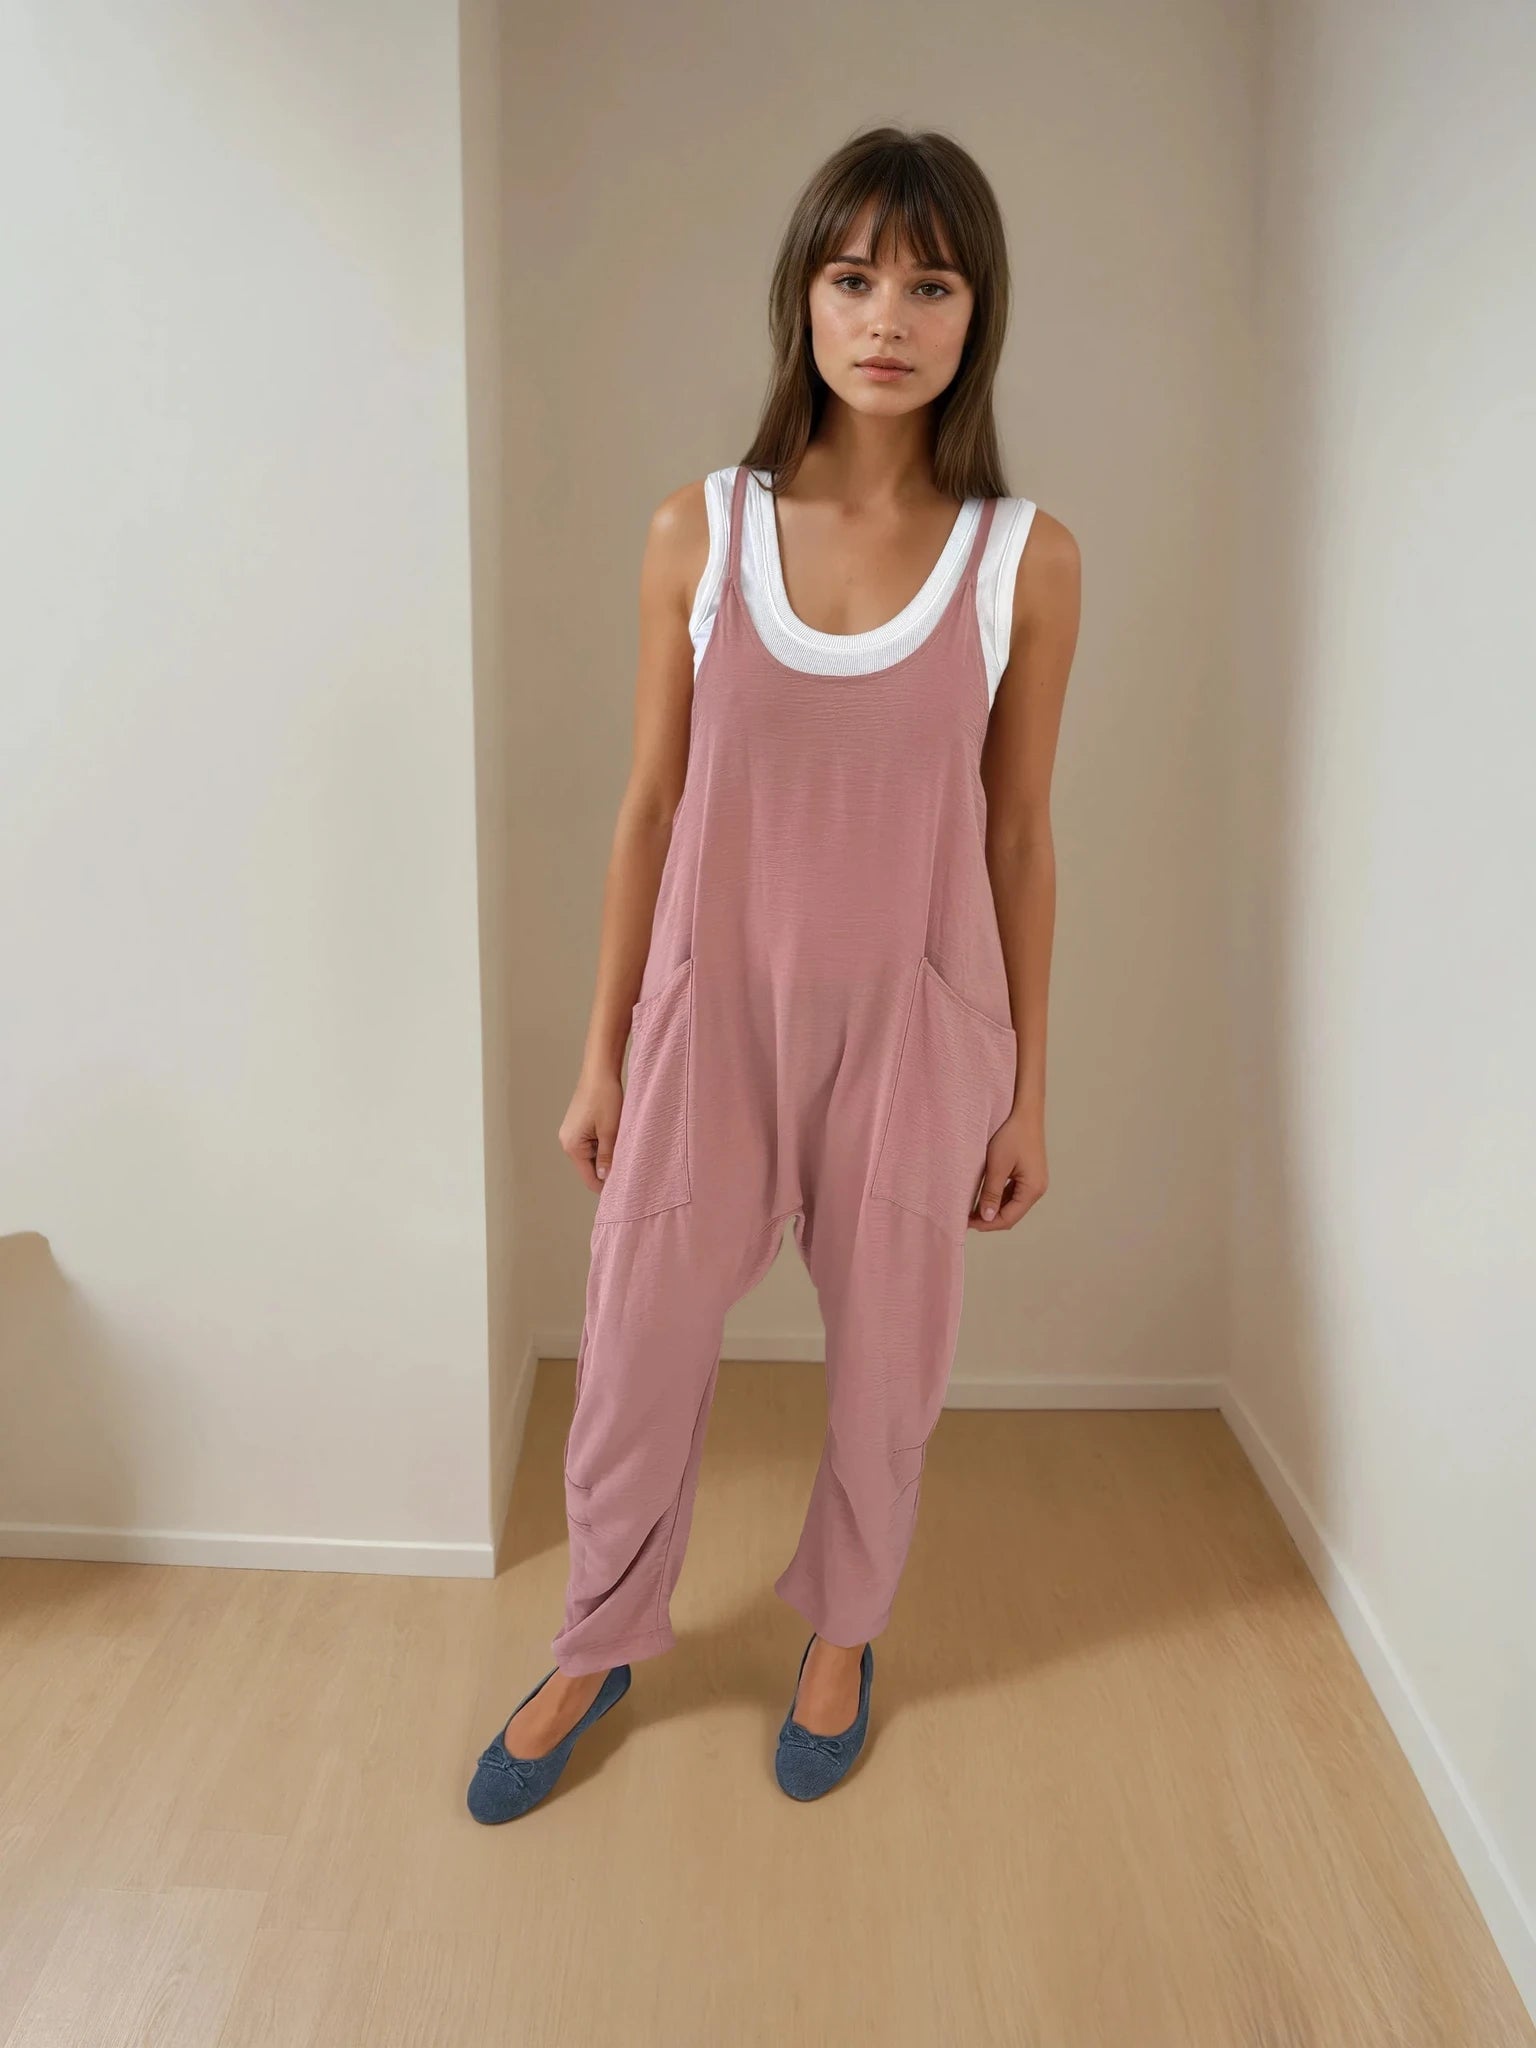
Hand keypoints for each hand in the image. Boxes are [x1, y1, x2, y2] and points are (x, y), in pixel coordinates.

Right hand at [559, 1066, 624, 1194]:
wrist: (599, 1071)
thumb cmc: (604, 1097)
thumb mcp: (610, 1131)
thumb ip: (607, 1157)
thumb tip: (605, 1177)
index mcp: (572, 1146)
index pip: (589, 1178)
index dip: (606, 1185)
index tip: (623, 1187)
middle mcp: (567, 1142)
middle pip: (589, 1168)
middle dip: (607, 1168)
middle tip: (627, 1164)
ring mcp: (571, 1133)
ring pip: (591, 1155)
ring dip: (606, 1154)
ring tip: (621, 1145)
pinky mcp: (577, 1126)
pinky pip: (591, 1143)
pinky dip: (603, 1143)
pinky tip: (615, 1135)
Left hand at [969, 1107, 1047, 1231]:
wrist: (1025, 1112)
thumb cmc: (1012, 1135)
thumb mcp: (997, 1165)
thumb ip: (992, 1193)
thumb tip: (986, 1218)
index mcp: (1033, 1189)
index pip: (1008, 1218)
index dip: (987, 1224)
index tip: (965, 1222)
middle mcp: (1037, 1189)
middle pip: (1012, 1215)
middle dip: (989, 1219)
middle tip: (965, 1218)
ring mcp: (1035, 1183)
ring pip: (1012, 1206)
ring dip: (993, 1210)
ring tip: (971, 1210)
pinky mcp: (1029, 1175)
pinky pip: (1014, 1194)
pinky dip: (999, 1199)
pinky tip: (983, 1197)